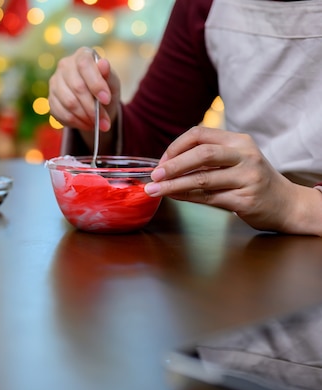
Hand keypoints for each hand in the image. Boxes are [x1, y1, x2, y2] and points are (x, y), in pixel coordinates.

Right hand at [48, 46, 120, 133]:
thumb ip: (108, 75)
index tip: (107, 100)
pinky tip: (86, 125)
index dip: (96, 83)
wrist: (95, 102)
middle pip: (77, 87)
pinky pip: (61, 114)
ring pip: (69, 103)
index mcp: (82, 55)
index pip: (84, 65)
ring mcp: (55, 83)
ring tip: (97, 124)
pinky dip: (76, 123)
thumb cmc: (105, 88)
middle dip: (93, 108)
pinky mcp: (50, 99)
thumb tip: (104, 64)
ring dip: (85, 117)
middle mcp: (65, 66)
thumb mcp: (112, 82)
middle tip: (105, 122)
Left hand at [143, 126, 321, 233]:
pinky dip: (187, 197)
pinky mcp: (246, 200)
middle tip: (154, 175)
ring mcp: (248, 178)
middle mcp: (245, 155)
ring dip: (174, 185)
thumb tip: (165, 166)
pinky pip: (209, 198)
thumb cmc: (251, 180)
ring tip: (155, 190)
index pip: (200, 134)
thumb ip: (205, 159)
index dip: (176, 147)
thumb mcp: (234, 160)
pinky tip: (173, 197)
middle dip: (173, 165)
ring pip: (202, 179)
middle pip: (202, 154)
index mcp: (238, 140)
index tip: (161, 162)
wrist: (286, 203)